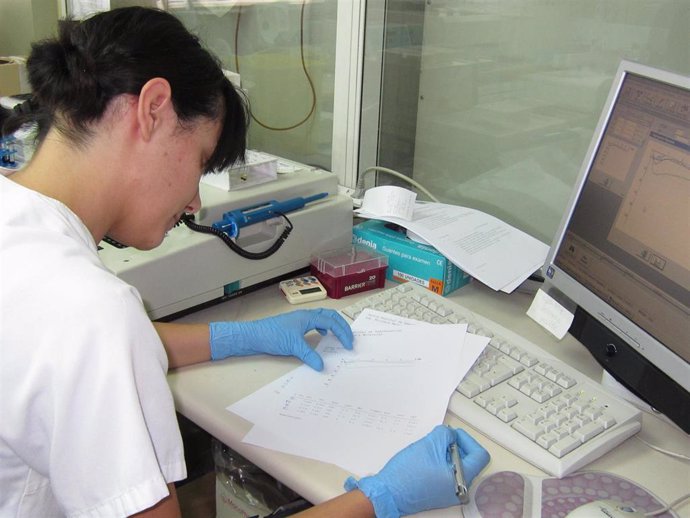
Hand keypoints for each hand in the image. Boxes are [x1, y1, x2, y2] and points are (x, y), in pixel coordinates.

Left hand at [209, 308, 353, 370]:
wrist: (253, 335)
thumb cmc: (272, 336)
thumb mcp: (293, 346)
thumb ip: (309, 355)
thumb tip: (322, 366)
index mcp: (307, 317)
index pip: (331, 321)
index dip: (342, 332)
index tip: (348, 345)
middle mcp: (305, 316)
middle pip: (330, 316)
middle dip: (342, 326)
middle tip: (349, 339)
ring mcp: (300, 320)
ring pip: (322, 318)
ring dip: (333, 326)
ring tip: (339, 337)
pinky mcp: (294, 326)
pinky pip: (315, 324)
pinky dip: (323, 328)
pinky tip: (322, 336)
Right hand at [344, 425, 489, 517]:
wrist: (388, 492)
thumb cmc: (408, 473)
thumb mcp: (429, 444)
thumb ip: (445, 434)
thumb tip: (450, 434)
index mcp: (462, 479)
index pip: (479, 455)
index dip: (467, 440)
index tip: (453, 434)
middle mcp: (459, 489)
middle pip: (469, 461)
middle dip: (456, 446)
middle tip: (441, 438)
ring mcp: (449, 493)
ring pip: (457, 467)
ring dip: (446, 453)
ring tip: (431, 447)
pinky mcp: (438, 493)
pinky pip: (446, 474)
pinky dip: (440, 462)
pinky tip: (426, 457)